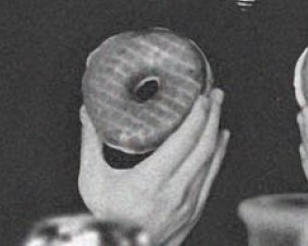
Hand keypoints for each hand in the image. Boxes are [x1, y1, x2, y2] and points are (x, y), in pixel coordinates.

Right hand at [79, 88, 229, 245]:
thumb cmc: (106, 215)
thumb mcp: (92, 179)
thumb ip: (91, 142)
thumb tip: (87, 111)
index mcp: (151, 180)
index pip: (183, 141)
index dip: (196, 116)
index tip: (200, 96)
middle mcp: (175, 191)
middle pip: (204, 147)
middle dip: (213, 116)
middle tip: (215, 93)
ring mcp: (188, 203)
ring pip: (211, 161)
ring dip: (217, 132)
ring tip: (218, 110)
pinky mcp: (194, 211)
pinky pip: (211, 177)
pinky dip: (219, 155)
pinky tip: (221, 141)